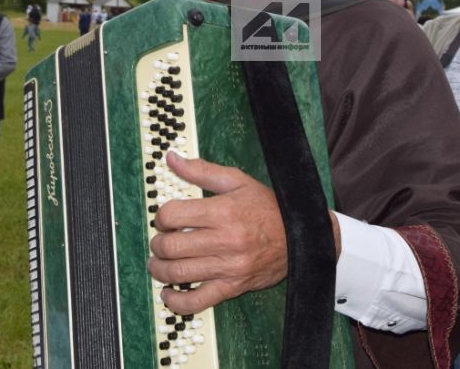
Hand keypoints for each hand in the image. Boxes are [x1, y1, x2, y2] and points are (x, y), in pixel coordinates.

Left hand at [148, 151, 287, 314]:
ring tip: (159, 263)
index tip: (165, 219)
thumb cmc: (268, 208)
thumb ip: (202, 171)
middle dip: (157, 244)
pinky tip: (169, 293)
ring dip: (160, 269)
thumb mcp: (237, 181)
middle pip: (170, 247)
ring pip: (179, 273)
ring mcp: (228, 267)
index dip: (161, 217)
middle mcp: (224, 240)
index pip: (172, 215)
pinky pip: (198, 301)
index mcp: (223, 211)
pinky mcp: (232, 287)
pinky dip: (177, 301)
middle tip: (161, 241)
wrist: (302, 237)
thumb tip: (172, 158)